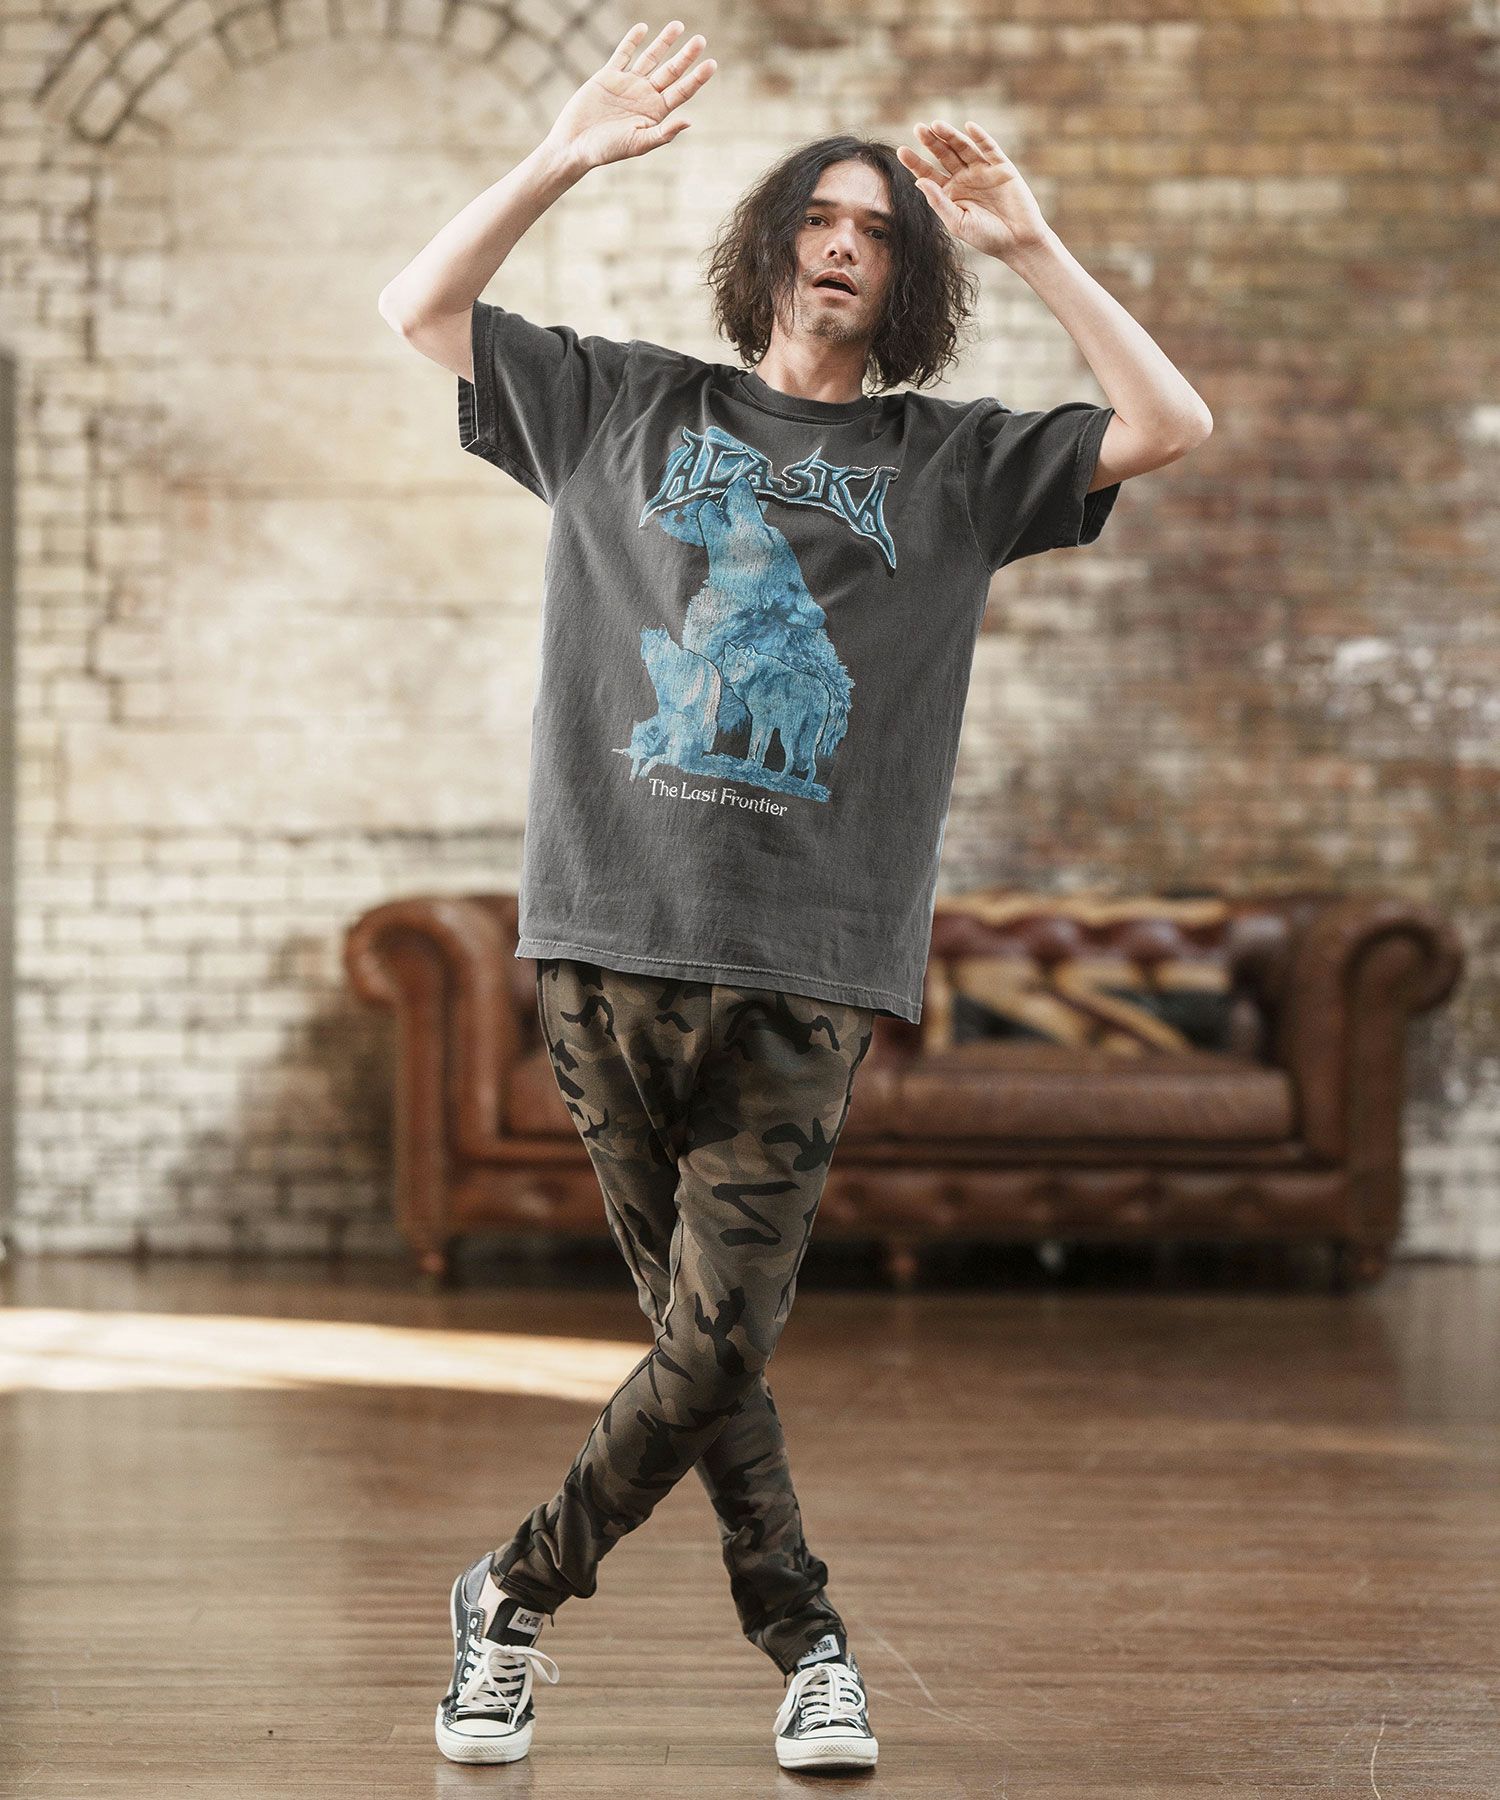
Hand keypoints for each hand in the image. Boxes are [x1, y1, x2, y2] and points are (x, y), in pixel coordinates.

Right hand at [544, 19, 715, 172]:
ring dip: (664, 42)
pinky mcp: (608, 76)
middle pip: (671, 71)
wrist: (575, 144)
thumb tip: (689, 121)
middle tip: (700, 40)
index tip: (711, 64)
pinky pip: (623, 53)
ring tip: (678, 25)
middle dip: (686, 56)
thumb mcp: (639, 143)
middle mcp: (645, 96)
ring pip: (650, 58)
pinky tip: (643, 28)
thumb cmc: (607, 150)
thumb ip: (663, 133)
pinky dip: (632, 40)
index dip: (697, 78)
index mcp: (656, 113)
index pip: (682, 91)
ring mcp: (627, 84)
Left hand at [896, 120, 1050, 260]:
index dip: (915, 162)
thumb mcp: (957, 222)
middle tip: (918, 128)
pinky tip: (968, 127)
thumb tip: (919, 181)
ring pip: (963, 148)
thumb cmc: (986, 237)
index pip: (928, 174)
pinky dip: (980, 137)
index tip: (901, 151)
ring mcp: (982, 170)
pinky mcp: (1001, 166)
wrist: (1018, 241)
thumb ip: (939, 202)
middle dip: (931, 142)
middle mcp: (964, 178)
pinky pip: (989, 148)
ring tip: (937, 125)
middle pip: (944, 155)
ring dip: (951, 136)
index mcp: (950, 193)